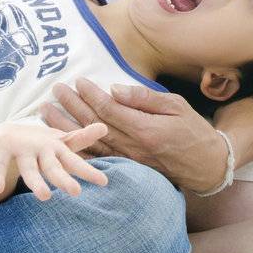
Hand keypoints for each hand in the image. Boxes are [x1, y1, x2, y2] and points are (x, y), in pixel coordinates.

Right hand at [0, 121, 109, 200]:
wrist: (5, 133)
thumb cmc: (40, 144)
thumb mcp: (59, 143)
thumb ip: (80, 140)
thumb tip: (105, 126)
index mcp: (56, 149)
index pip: (74, 162)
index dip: (88, 171)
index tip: (103, 182)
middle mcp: (40, 148)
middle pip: (53, 166)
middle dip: (63, 178)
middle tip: (76, 191)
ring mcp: (21, 148)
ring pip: (29, 168)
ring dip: (36, 182)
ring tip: (45, 196)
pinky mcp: (2, 149)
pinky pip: (0, 165)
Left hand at [40, 78, 228, 193]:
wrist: (206, 166)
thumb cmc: (193, 131)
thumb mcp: (175, 106)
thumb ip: (144, 98)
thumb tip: (114, 89)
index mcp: (145, 129)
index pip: (109, 109)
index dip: (90, 95)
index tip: (78, 81)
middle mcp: (133, 147)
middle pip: (94, 125)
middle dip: (72, 106)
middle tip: (55, 90)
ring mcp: (128, 161)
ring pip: (90, 143)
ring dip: (66, 127)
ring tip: (46, 113)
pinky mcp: (126, 170)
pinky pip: (96, 160)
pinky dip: (76, 151)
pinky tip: (59, 142)